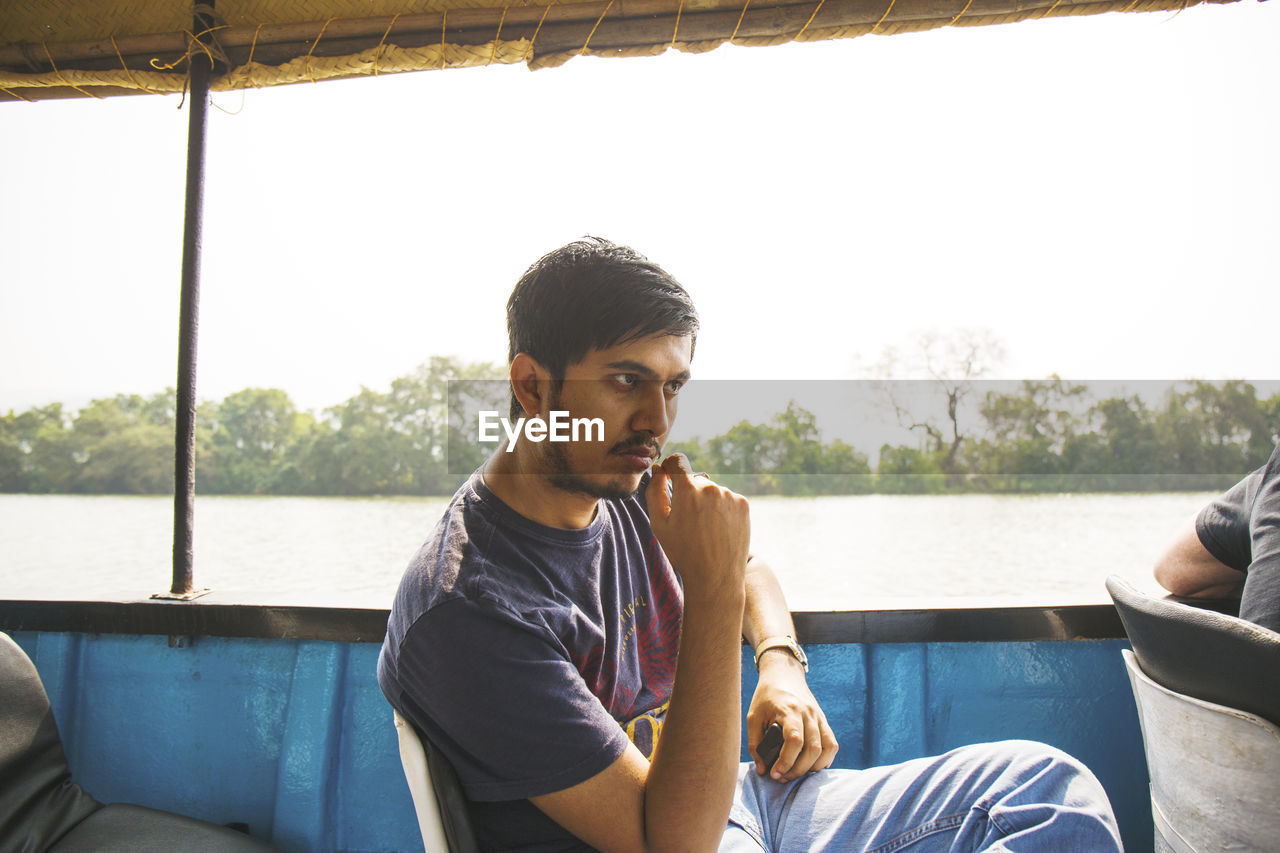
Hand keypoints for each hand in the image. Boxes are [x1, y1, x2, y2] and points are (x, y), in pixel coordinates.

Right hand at [646, 455, 749, 598]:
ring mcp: (730, 495)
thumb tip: (659, 470)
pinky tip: (718, 529)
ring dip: (706, 501)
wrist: (716, 576)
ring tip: (704, 529)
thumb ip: (655, 492)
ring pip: (711, 490)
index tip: (669, 476)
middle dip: (688, 492)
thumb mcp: (659, 524)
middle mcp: (711, 488)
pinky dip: (721, 509)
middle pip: (695, 479)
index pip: (678, 461)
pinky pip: (726, 498)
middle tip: (687, 520)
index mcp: (688, 491)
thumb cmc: (683, 552)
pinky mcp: (743, 504)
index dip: (671, 467)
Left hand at [746, 654, 837, 780]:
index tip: (774, 773)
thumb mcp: (753, 717)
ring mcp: (818, 716)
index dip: (786, 762)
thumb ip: (755, 744)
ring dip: (813, 767)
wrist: (784, 675)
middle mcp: (807, 713)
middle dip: (798, 769)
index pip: (794, 740)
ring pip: (826, 748)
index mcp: (788, 709)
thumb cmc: (766, 697)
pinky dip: (825, 759)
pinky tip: (811, 766)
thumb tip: (763, 770)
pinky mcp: (824, 720)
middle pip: (812, 748)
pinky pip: (832, 744)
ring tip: (795, 773)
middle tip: (782, 777)